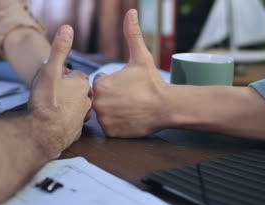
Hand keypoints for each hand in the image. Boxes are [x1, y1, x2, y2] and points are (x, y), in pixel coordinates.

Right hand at [29, 25, 91, 157]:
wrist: (44, 133)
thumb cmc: (46, 102)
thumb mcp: (50, 70)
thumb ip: (59, 49)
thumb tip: (68, 28)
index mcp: (82, 83)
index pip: (73, 74)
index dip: (60, 77)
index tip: (51, 83)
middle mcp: (87, 100)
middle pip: (75, 90)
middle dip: (64, 91)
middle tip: (49, 96)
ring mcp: (83, 116)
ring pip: (74, 105)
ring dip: (65, 105)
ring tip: (51, 108)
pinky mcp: (77, 130)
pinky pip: (71, 120)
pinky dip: (64, 119)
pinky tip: (54, 121)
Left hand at [92, 10, 169, 137]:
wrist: (166, 107)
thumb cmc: (152, 82)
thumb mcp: (141, 56)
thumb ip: (132, 34)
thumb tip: (131, 12)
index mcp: (100, 85)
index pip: (99, 83)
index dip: (113, 83)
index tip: (126, 85)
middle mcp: (97, 104)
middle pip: (99, 98)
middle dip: (111, 96)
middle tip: (129, 96)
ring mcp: (103, 120)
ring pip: (103, 112)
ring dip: (112, 109)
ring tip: (129, 106)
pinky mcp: (110, 133)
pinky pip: (108, 126)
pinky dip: (116, 123)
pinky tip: (128, 116)